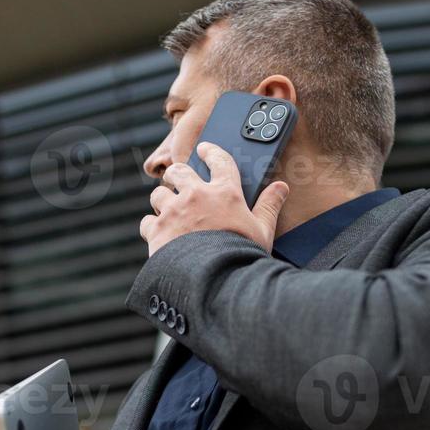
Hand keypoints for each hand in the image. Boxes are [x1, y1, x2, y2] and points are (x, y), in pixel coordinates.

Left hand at [140, 143, 289, 256]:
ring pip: (158, 194)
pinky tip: (157, 235)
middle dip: (176, 173)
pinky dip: (151, 228)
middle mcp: (196, 196)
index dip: (211, 152)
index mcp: (225, 193)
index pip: (220, 161)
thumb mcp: (262, 231)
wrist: (214, 280)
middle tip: (177, 179)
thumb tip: (281, 187)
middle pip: (179, 171)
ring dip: (162, 200)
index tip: (204, 149)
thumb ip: (269, 206)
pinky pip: (147, 222)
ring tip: (166, 210)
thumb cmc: (241, 256)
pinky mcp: (157, 230)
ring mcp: (174, 211)